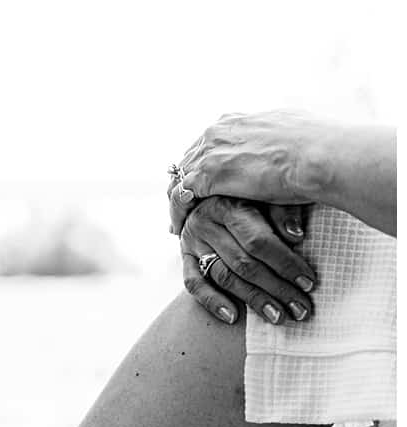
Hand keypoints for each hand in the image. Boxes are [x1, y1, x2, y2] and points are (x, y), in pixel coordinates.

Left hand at [168, 110, 334, 234]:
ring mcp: (211, 151)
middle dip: (185, 185)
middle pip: (189, 160)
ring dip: (178, 202)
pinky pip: (181, 196)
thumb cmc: (321, 149)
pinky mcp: (208, 174)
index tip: (202, 186)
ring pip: (180, 178)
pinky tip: (180, 229)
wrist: (323, 156)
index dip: (203, 166)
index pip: (208, 144)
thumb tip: (287, 148)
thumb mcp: (294, 135)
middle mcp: (219, 130)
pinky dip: (178, 213)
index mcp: (237, 121)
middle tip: (184, 209)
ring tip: (178, 224)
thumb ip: (278, 141)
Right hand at [179, 196, 316, 324]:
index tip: (309, 282)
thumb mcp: (267, 194)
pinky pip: (194, 284)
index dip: (285, 263)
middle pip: (243, 264)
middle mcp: (205, 224)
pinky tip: (233, 318)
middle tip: (301, 309)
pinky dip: (212, 302)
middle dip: (276, 289)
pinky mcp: (185, 259)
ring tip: (278, 317)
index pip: (258, 241)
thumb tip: (296, 236)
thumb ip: (283, 211)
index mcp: (227, 205)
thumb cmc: (250, 196)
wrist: (209, 195)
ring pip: (224, 277)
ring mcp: (191, 243)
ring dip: (253, 300)